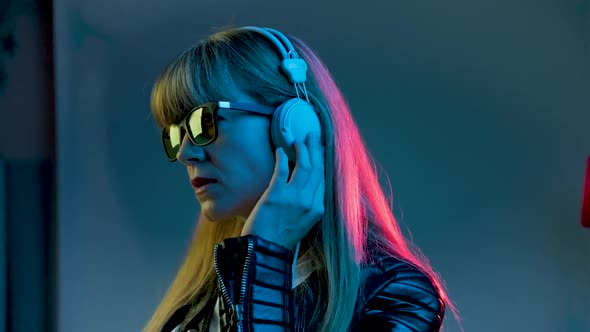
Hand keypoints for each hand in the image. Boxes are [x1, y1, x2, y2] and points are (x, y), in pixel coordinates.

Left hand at [241, 132, 324, 250]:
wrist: (265, 251)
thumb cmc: (282, 238)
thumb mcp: (304, 222)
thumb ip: (309, 205)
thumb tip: (307, 186)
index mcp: (318, 209)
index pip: (324, 178)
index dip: (323, 160)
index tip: (321, 148)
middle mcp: (309, 202)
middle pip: (316, 169)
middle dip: (315, 149)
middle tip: (312, 135)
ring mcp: (293, 198)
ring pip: (303, 166)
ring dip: (301, 150)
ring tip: (297, 141)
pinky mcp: (276, 195)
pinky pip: (282, 170)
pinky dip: (282, 158)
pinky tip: (280, 150)